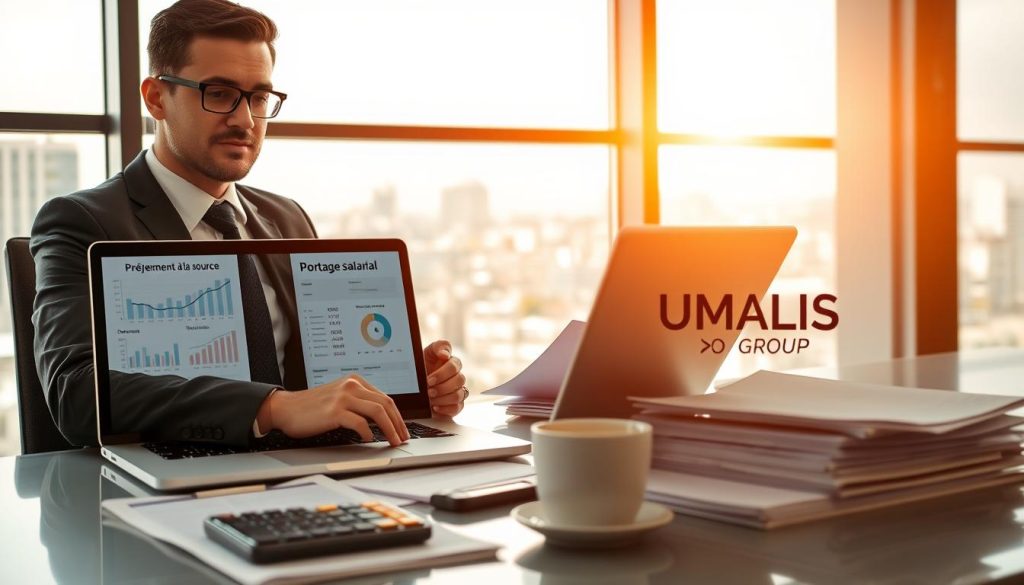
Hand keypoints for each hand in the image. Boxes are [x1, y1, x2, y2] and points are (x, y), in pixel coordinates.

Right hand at [255, 375, 409, 445]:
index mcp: (355, 381)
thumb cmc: (312, 407)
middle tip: (403, 438)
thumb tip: (382, 419)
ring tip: (393, 441)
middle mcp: (351, 386)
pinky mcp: (334, 411)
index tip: (402, 429)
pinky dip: (368, 433)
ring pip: (377, 412)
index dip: (397, 416)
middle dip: (398, 423)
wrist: (285, 408)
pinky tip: (369, 440)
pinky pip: (360, 423)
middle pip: (385, 404)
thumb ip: (358, 402)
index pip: (385, 398)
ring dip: (389, 429)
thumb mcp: (339, 397)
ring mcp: (343, 397)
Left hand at [423, 340, 467, 417]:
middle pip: (459, 381)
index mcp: (453, 363)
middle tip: (428, 390)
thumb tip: (445, 354)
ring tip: (430, 399)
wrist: (416, 382)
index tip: (429, 379)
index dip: (442, 374)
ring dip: (443, 398)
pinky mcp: (456, 404)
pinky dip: (445, 409)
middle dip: (442, 387)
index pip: (454, 366)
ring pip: (458, 395)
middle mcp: (458, 377)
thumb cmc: (423, 366)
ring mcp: (458, 390)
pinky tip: (435, 407)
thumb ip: (438, 347)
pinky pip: (457, 407)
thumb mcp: (427, 352)